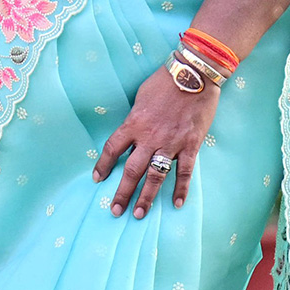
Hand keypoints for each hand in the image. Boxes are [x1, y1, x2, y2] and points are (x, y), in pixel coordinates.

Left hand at [92, 64, 219, 218]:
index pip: (113, 149)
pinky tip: (177, 204)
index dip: (103, 165)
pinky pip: (185, 172)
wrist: (192, 75)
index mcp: (133, 124)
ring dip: (147, 197)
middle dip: (122, 192)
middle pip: (132, 170)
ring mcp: (171, 143)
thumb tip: (132, 131)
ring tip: (139, 214)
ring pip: (156, 176)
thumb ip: (135, 118)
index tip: (96, 179)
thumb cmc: (163, 82)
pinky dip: (181, 189)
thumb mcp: (140, 98)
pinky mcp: (191, 145)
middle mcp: (149, 137)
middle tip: (115, 211)